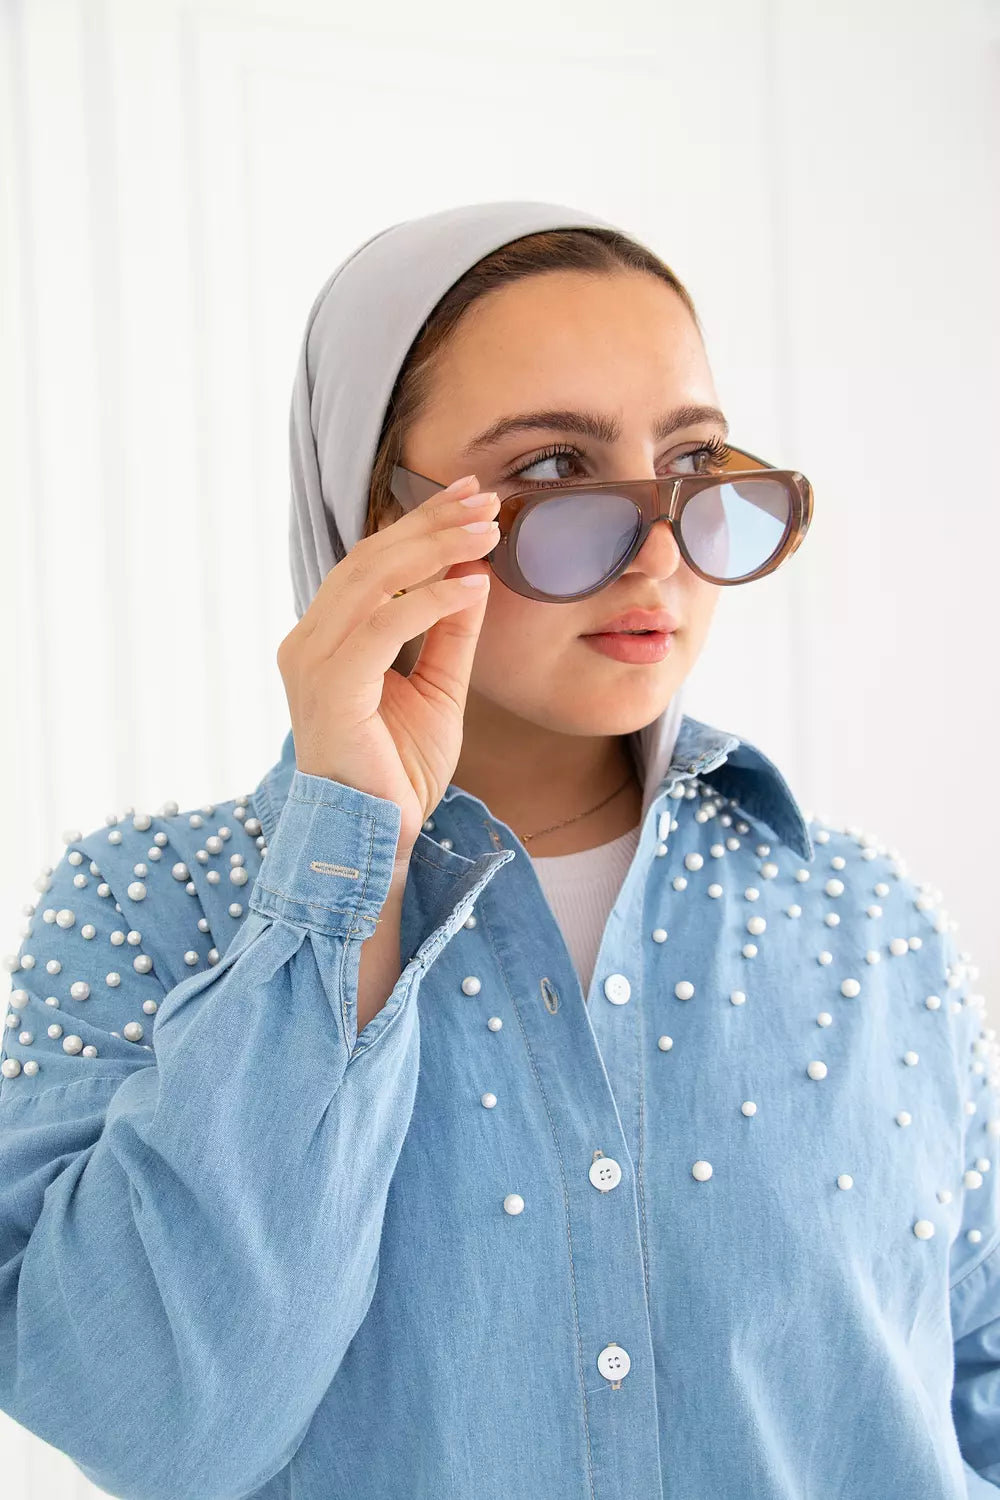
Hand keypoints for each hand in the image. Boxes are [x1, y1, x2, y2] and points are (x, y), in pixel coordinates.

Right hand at [276, 474, 499, 864]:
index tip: (470, 498)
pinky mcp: (331, 687)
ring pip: (372, 580)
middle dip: (430, 523)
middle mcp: (308, 642)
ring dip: (435, 549)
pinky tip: (471, 586)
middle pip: (370, 559)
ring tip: (487, 530)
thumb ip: (450, 632)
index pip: (371, 563)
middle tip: (484, 498)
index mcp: (326, 638)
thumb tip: (475, 572)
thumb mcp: (438, 687)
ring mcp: (312, 663)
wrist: (378, 839)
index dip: (420, 525)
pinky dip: (429, 600)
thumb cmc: (399, 772)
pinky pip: (382, 626)